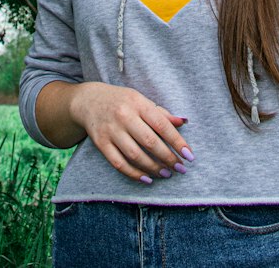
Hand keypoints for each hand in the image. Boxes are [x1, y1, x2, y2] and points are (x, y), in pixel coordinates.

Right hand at [69, 82, 192, 183]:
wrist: (89, 101)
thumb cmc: (121, 101)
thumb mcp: (141, 100)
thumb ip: (161, 113)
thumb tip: (183, 122)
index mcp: (137, 102)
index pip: (161, 124)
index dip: (177, 141)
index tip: (189, 156)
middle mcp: (124, 116)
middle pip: (149, 142)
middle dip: (168, 158)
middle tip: (180, 168)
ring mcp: (111, 130)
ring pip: (135, 155)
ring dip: (153, 168)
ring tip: (166, 174)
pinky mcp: (101, 143)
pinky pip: (119, 163)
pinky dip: (134, 174)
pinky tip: (147, 178)